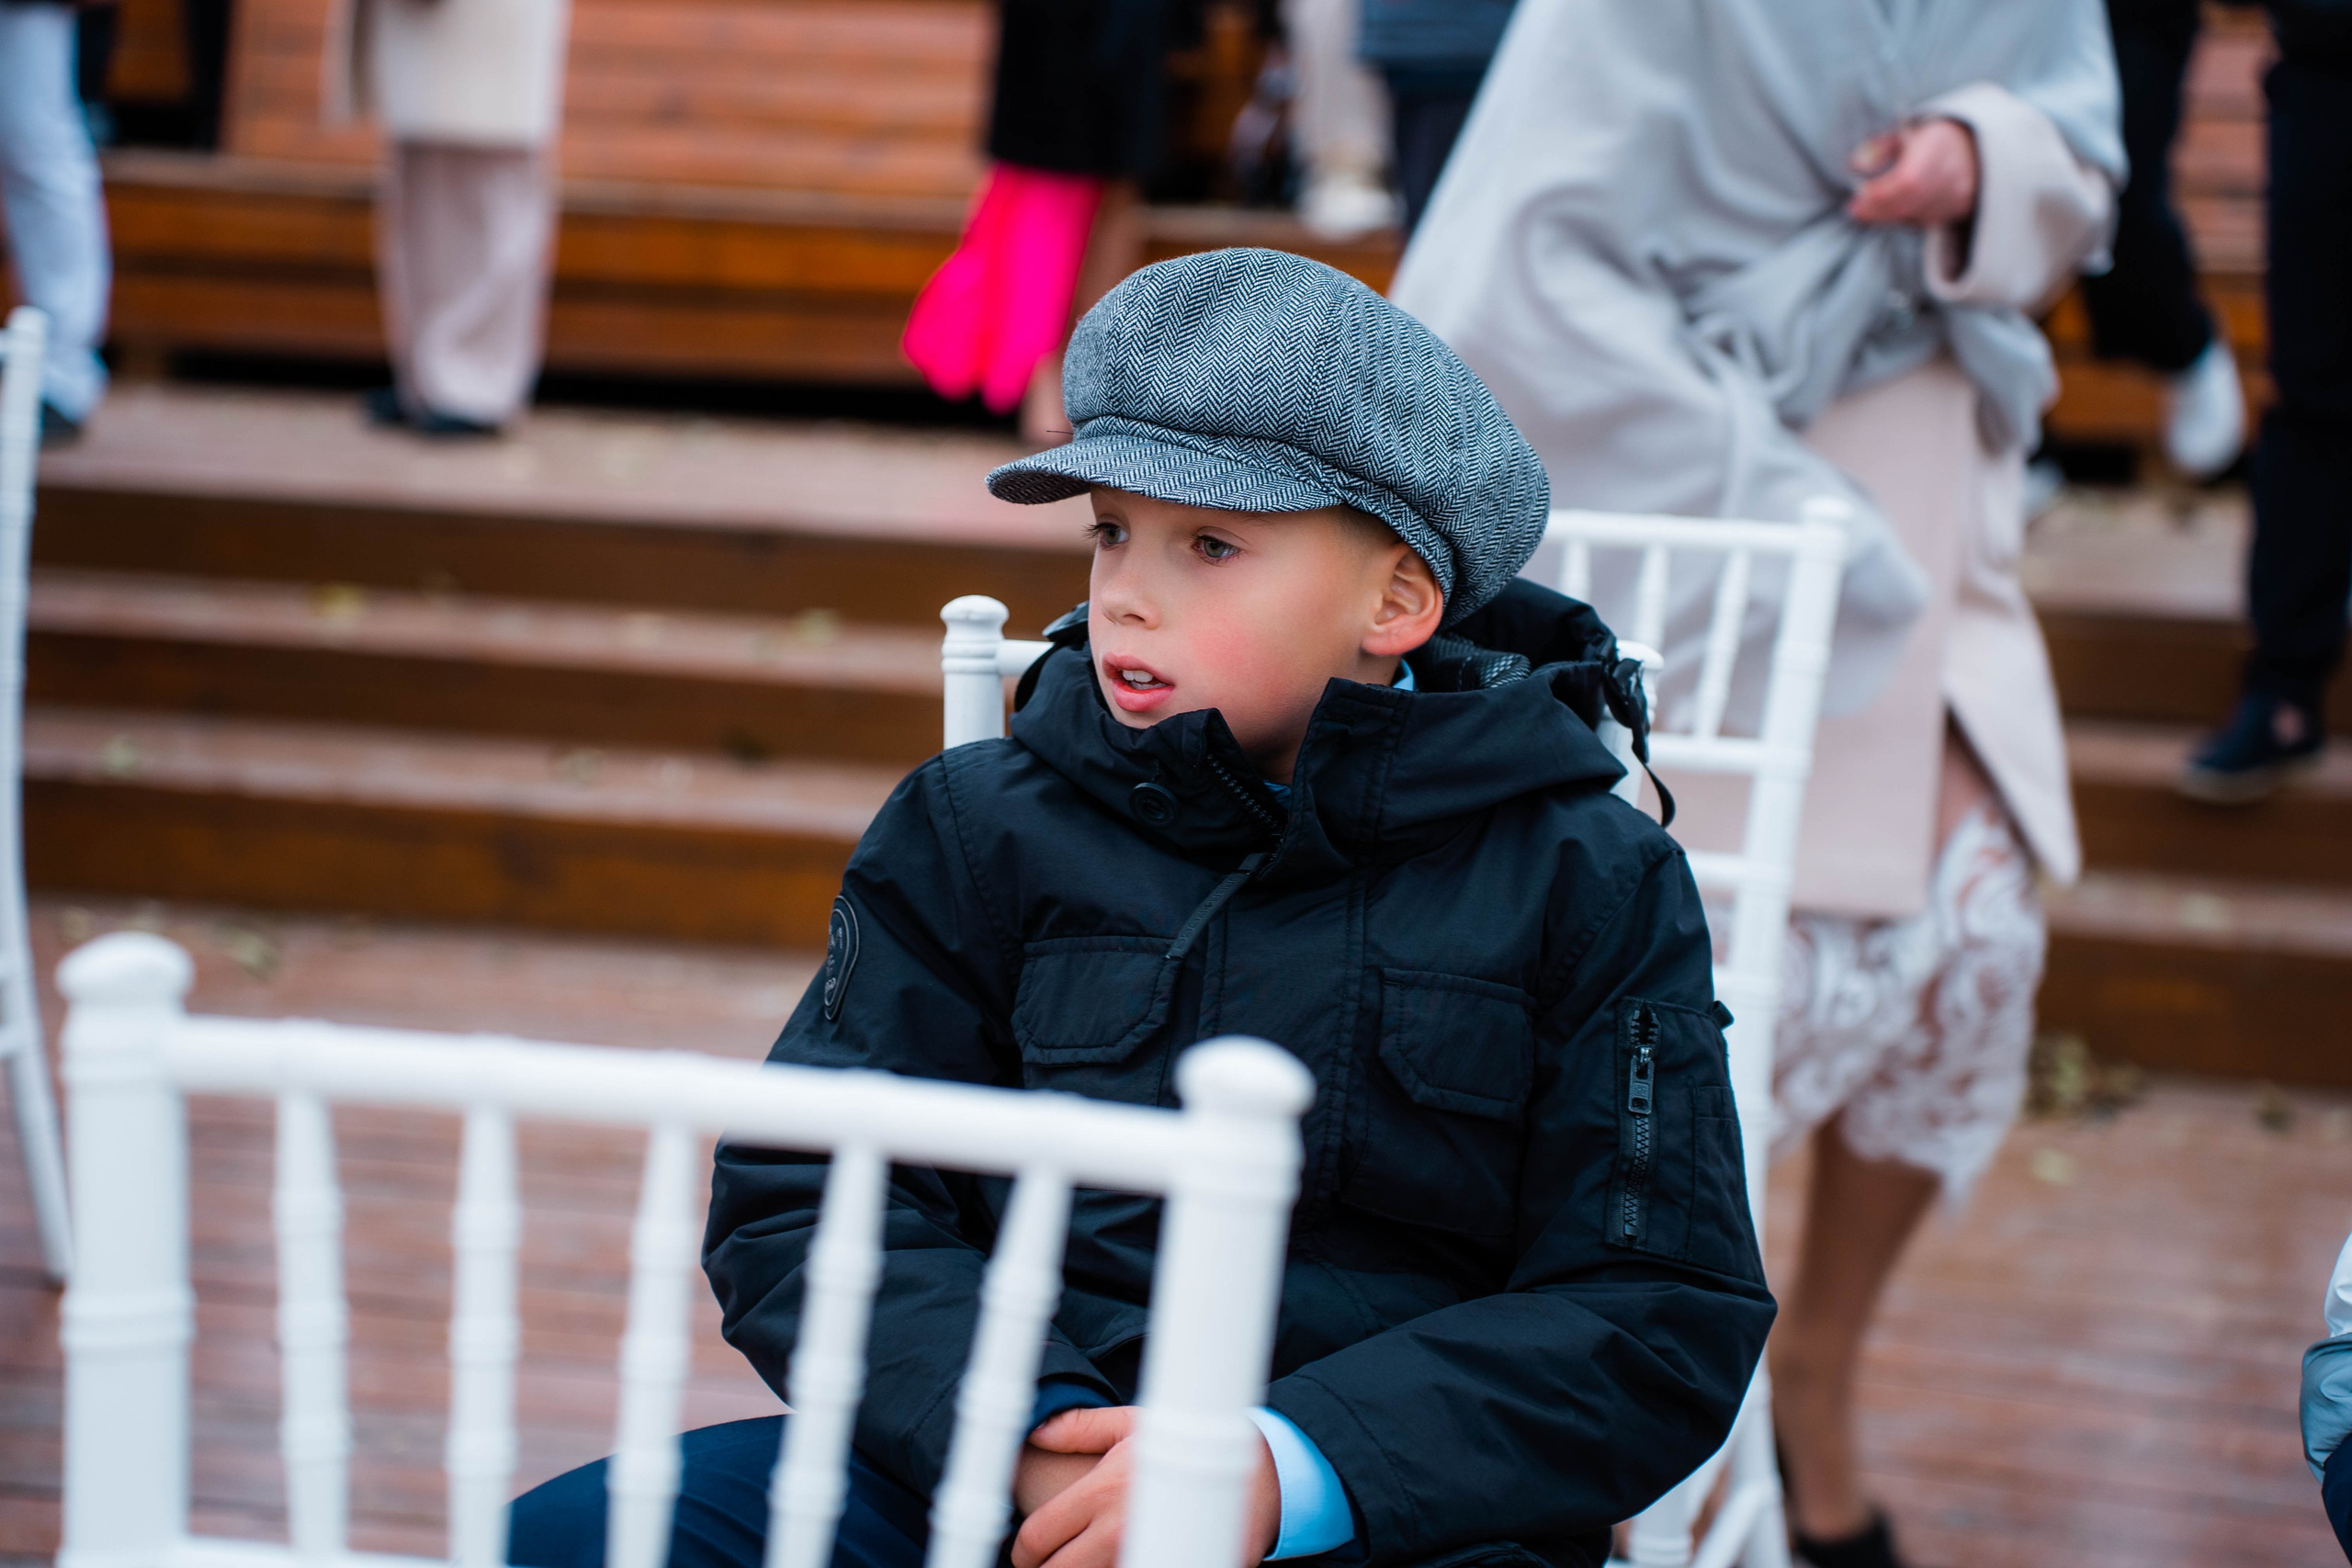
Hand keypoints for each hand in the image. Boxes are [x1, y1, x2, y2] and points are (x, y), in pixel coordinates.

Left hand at [1010, 1407, 1281, 1567]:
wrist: (1261, 1479)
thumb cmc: (1194, 1447)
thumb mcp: (1138, 1424)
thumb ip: (1082, 1427)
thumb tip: (1039, 1431)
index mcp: (1102, 1491)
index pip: (1037, 1537)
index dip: (1023, 1551)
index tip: (1028, 1553)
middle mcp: (1118, 1530)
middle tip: (1052, 1562)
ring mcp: (1146, 1554)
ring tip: (1089, 1559)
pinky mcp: (1174, 1566)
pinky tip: (1120, 1560)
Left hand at [1847, 118, 1978, 228]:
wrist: (1975, 149)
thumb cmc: (1931, 140)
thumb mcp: (1905, 133)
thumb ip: (1880, 148)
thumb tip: (1855, 163)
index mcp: (1939, 145)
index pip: (1909, 178)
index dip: (1882, 192)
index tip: (1859, 195)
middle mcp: (1954, 171)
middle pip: (1912, 200)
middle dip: (1879, 208)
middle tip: (1855, 209)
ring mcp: (1959, 193)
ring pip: (1918, 214)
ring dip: (1889, 215)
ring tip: (1869, 209)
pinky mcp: (1959, 209)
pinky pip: (1926, 221)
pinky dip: (1905, 219)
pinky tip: (1892, 211)